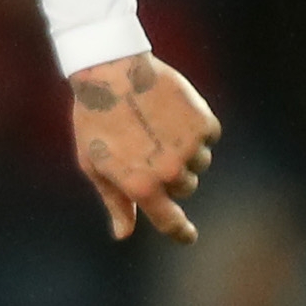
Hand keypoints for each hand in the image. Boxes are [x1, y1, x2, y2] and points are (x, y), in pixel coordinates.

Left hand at [67, 52, 217, 242]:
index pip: (169, 221)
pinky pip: (210, 136)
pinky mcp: (203, 123)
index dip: (181, 232)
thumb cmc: (95, 119)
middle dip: (172, 173)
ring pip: (201, 162)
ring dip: (186, 150)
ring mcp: (189, 148)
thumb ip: (115, 201)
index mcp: (141, 186)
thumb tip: (123, 234)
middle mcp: (169, 172)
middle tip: (149, 145)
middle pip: (185, 188)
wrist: (112, 70)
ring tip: (159, 125)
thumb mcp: (95, 164)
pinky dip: (197, 128)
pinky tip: (174, 112)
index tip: (189, 236)